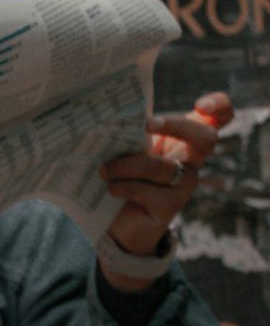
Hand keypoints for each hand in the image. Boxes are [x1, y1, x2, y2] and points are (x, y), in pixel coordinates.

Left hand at [99, 91, 232, 289]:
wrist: (118, 219)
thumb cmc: (125, 174)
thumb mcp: (131, 148)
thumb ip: (133, 132)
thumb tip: (113, 117)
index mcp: (184, 138)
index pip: (219, 117)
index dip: (219, 106)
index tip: (200, 105)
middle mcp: (192, 160)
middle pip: (205, 138)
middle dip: (176, 126)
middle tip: (148, 124)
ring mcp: (184, 184)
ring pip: (160, 166)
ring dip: (125, 165)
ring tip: (105, 170)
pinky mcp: (170, 206)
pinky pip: (146, 190)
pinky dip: (123, 185)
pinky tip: (111, 187)